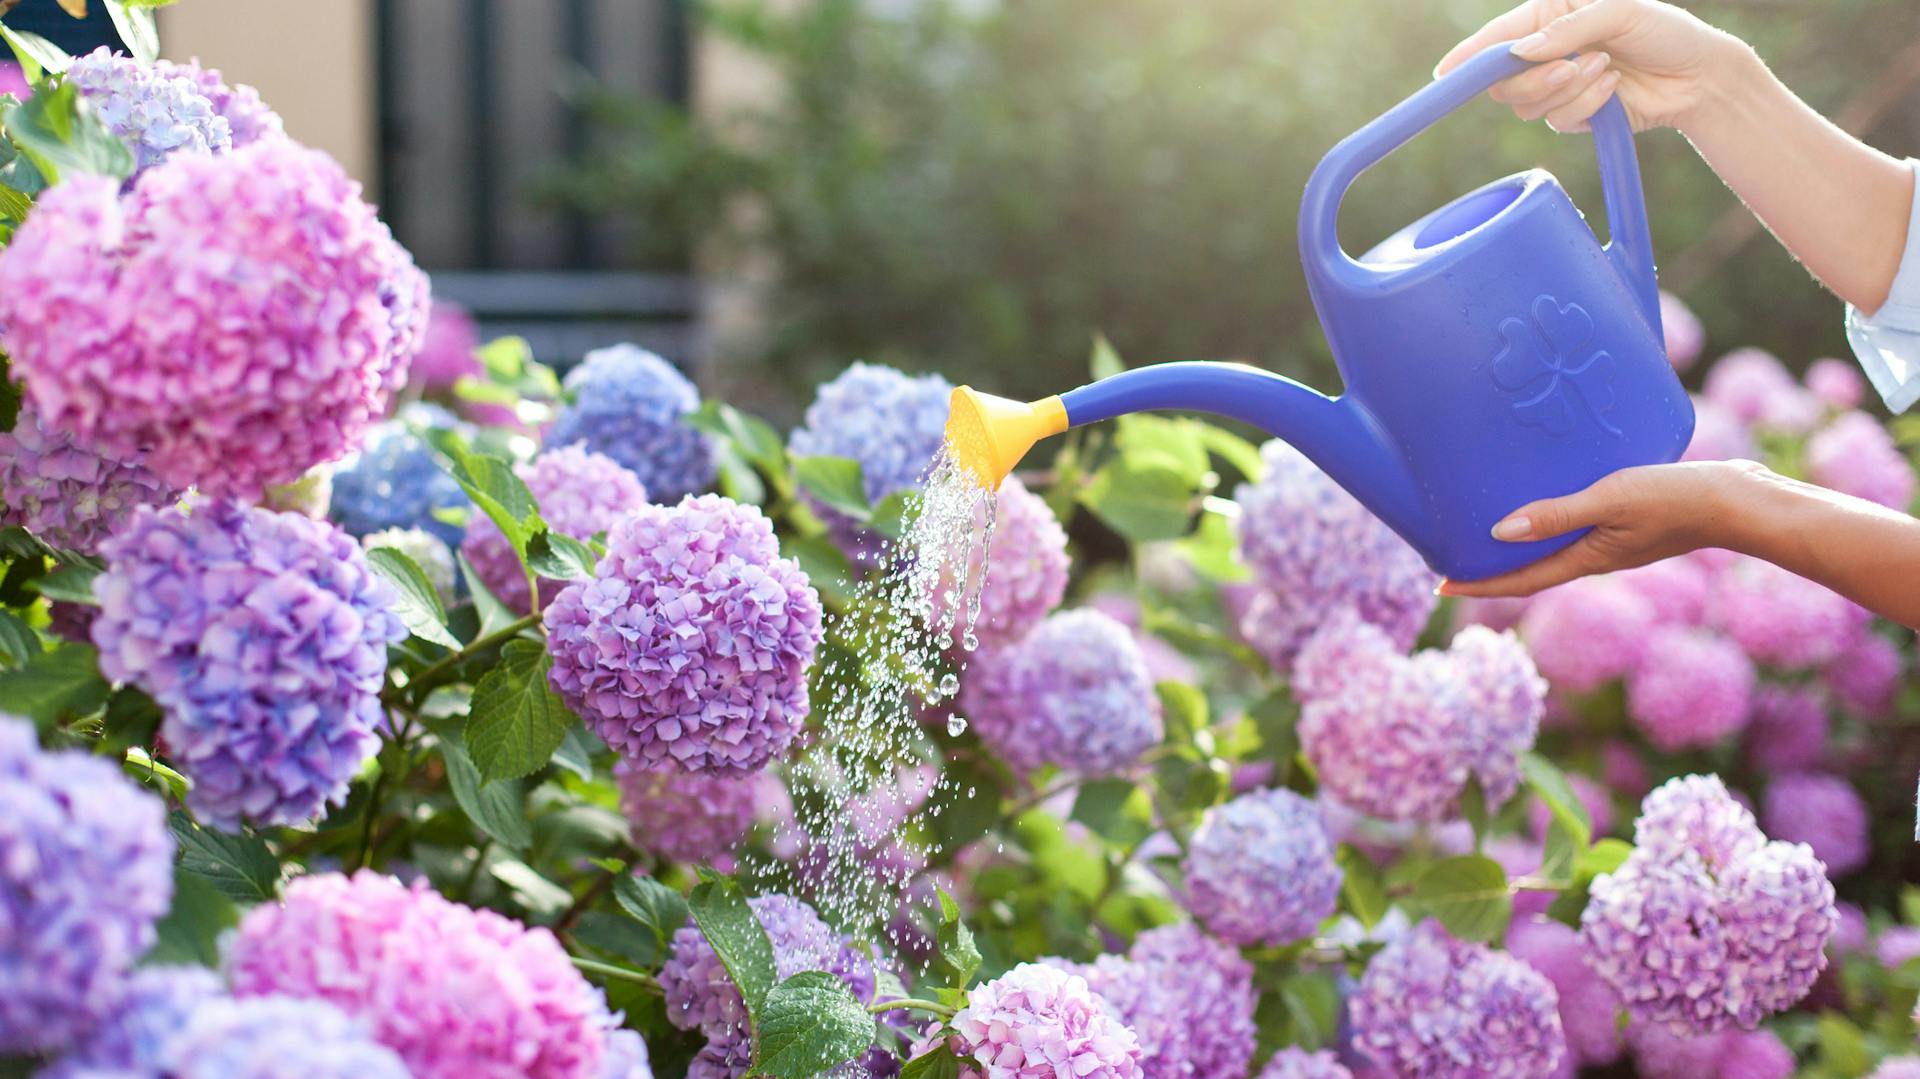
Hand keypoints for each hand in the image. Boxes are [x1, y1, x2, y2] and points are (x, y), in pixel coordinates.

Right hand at [1434, 0, 1743, 132]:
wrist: (1698, 75)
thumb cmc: (1663, 30)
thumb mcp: (1619, 11)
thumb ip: (1567, 29)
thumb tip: (1521, 52)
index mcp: (1547, 16)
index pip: (1495, 40)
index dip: (1467, 58)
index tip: (1444, 75)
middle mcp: (1544, 52)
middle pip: (1502, 82)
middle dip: (1533, 79)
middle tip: (1568, 68)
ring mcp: (1556, 86)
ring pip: (1528, 106)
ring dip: (1569, 89)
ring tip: (1607, 69)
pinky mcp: (1572, 115)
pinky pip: (1558, 121)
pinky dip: (1587, 105)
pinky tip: (1613, 90)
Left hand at [1437, 460, 1768, 596]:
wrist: (1737, 501)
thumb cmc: (1674, 499)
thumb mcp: (1610, 500)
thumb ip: (1556, 515)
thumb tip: (1498, 532)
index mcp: (1585, 560)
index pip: (1518, 581)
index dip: (1476, 585)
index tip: (1439, 585)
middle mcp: (1592, 558)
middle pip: (1529, 571)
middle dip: (1489, 569)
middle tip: (1449, 557)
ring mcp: (1611, 545)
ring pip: (1551, 552)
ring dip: (1517, 548)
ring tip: (1482, 532)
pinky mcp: (1627, 528)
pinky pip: (1575, 532)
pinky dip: (1548, 525)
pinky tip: (1542, 503)